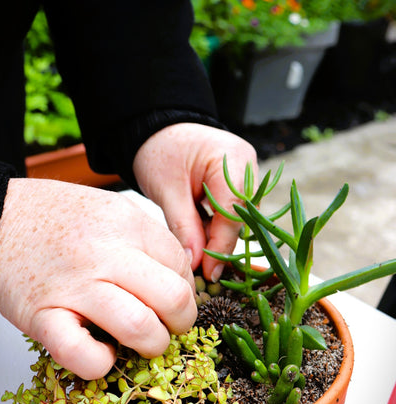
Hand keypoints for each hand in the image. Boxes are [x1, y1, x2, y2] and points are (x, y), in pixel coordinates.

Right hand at [0, 179, 196, 378]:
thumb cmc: (59, 219)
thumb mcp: (112, 211)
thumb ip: (148, 239)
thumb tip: (183, 277)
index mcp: (128, 224)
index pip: (182, 268)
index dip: (187, 292)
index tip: (171, 301)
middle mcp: (106, 253)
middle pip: (174, 299)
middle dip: (181, 322)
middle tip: (168, 325)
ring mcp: (74, 286)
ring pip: (139, 328)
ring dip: (152, 346)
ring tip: (142, 342)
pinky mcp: (43, 316)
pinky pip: (82, 354)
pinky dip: (100, 364)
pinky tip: (102, 354)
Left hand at [133, 123, 257, 281]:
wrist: (156, 131)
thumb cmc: (158, 152)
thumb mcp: (167, 190)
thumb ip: (184, 226)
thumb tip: (196, 263)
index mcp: (231, 159)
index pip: (233, 213)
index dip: (222, 247)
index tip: (209, 272)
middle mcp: (247, 165)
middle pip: (241, 217)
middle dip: (221, 245)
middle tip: (203, 272)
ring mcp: (246, 173)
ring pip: (239, 218)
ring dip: (219, 238)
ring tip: (199, 257)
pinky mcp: (238, 183)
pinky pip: (233, 212)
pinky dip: (217, 228)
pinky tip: (202, 241)